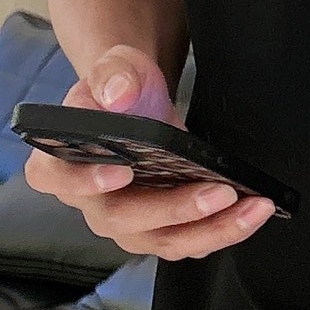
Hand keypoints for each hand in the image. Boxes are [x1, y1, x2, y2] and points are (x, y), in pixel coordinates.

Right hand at [22, 43, 276, 257]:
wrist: (141, 102)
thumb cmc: (120, 89)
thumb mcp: (116, 67)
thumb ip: (113, 74)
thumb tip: (119, 94)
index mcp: (60, 162)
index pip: (57, 179)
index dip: (84, 181)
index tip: (120, 172)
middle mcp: (90, 201)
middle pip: (123, 219)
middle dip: (174, 209)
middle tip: (218, 192)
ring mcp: (127, 222)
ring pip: (164, 240)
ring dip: (211, 229)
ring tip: (252, 207)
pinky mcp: (160, 230)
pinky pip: (190, 241)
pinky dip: (224, 230)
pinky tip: (253, 211)